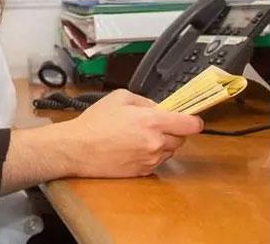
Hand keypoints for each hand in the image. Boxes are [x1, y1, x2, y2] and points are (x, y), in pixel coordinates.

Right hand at [63, 89, 204, 177]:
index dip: (194, 121)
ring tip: (142, 136)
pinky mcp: (141, 172)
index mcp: (152, 121)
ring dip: (163, 144)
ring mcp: (149, 160)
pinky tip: (135, 148)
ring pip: (170, 152)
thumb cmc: (95, 123)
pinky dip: (152, 155)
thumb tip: (159, 107)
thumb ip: (145, 100)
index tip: (192, 119)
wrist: (76, 149)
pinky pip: (157, 163)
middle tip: (159, 125)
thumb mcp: (121, 97)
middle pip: (182, 139)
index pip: (190, 124)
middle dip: (175, 131)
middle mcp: (155, 143)